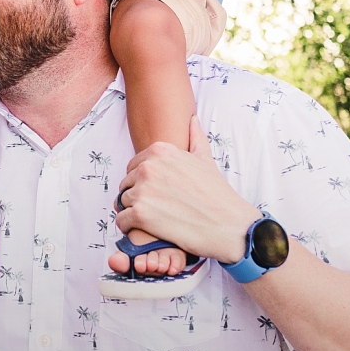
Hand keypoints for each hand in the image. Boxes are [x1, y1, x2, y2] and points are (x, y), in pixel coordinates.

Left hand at [113, 117, 260, 264]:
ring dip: (133, 213)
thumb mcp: (205, 159)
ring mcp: (143, 190)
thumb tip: (192, 120)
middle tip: (156, 210)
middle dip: (137, 197)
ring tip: (152, 221)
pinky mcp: (140, 214)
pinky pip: (121, 221)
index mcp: (160, 151)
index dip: (143, 182)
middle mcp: (148, 167)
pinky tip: (144, 230)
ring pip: (122, 202)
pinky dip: (129, 227)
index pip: (133, 166)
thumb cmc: (217, 194)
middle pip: (126, 184)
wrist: (228, 224)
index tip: (157, 194)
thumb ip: (195, 137)